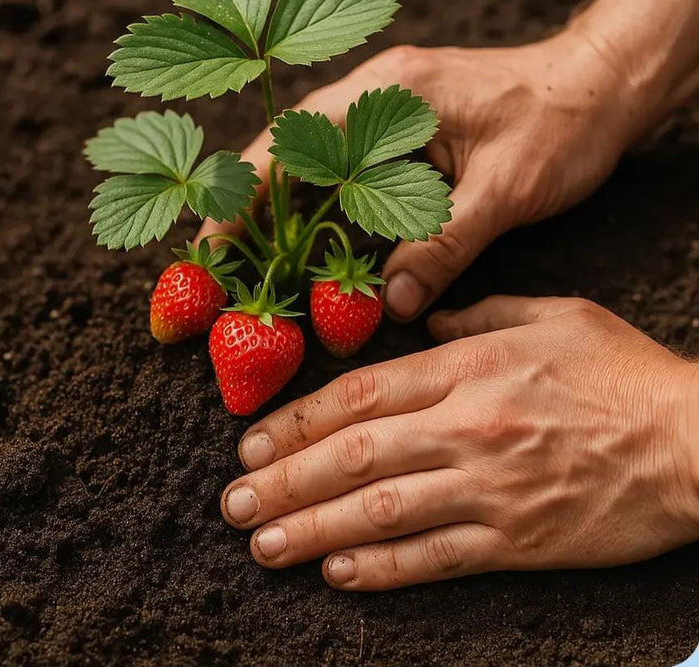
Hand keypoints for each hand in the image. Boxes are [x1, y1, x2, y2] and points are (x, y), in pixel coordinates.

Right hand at [198, 30, 642, 320]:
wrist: (597, 87)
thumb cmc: (561, 123)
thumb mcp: (506, 188)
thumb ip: (444, 244)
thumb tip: (394, 305)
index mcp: (386, 95)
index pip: (289, 144)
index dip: (242, 196)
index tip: (211, 248)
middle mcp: (371, 99)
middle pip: (285, 159)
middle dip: (245, 215)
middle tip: (217, 277)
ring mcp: (380, 118)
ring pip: (309, 173)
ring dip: (278, 222)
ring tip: (250, 278)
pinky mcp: (397, 142)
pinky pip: (343, 182)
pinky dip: (319, 221)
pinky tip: (310, 261)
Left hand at [220, 297, 698, 590]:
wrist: (693, 440)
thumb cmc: (619, 369)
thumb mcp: (550, 315)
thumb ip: (477, 314)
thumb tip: (421, 325)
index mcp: (468, 368)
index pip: (361, 394)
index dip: (299, 420)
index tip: (254, 440)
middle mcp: (467, 428)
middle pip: (355, 456)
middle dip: (286, 479)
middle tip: (235, 500)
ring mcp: (489, 488)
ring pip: (382, 512)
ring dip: (313, 529)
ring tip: (262, 543)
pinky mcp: (517, 539)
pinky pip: (435, 558)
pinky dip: (381, 567)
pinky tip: (336, 572)